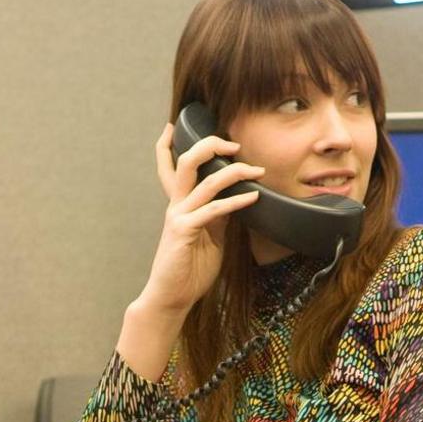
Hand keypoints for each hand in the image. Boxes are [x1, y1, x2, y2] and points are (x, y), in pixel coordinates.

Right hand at [139, 120, 263, 310]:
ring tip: (256, 170)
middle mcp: (176, 205)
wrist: (172, 297)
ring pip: (204, 181)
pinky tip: (253, 197)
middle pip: (186, 161)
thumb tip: (238, 198)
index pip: (168, 168)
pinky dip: (236, 201)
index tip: (172, 125)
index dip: (166, 145)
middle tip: (234, 144)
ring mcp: (179, 217)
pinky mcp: (184, 232)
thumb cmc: (190, 268)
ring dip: (234, 172)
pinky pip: (213, 210)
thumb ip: (219, 216)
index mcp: (179, 205)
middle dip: (210, 145)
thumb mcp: (209, 237)